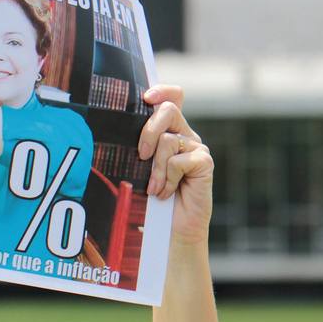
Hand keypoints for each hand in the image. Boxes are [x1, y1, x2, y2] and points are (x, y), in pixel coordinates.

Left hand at [140, 85, 212, 244]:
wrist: (171, 231)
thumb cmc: (151, 200)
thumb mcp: (140, 168)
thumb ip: (138, 147)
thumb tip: (118, 129)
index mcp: (170, 131)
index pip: (172, 97)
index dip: (162, 90)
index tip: (146, 98)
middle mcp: (185, 135)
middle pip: (168, 110)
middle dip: (149, 130)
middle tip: (141, 155)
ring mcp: (197, 148)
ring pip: (169, 140)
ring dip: (156, 169)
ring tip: (154, 189)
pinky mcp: (204, 163)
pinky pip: (180, 160)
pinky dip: (169, 178)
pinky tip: (167, 193)